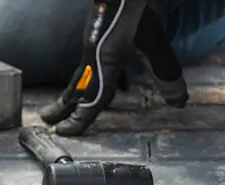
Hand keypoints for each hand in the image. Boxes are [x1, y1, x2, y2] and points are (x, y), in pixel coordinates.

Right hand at [39, 0, 188, 135]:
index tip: (63, 132)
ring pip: (85, 75)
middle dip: (62, 106)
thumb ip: (166, 72)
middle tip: (47, 119)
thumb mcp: (156, 41)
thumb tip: (178, 102)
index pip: (91, 98)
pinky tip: (121, 82)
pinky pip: (97, 63)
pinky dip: (103, 78)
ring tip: (76, 105)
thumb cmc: (137, 7)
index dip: (79, 119)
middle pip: (75, 87)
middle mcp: (94, 55)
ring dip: (79, 92)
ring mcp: (96, 43)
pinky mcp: (101, 34)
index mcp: (105, 62)